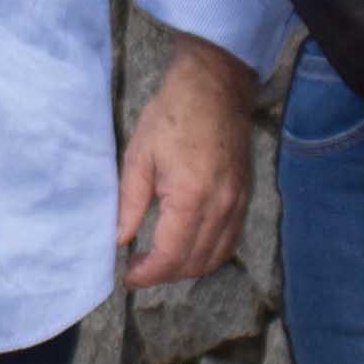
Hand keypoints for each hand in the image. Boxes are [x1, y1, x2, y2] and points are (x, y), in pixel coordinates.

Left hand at [119, 34, 257, 284]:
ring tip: (160, 261)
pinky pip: (230, 241)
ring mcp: (237, 203)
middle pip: (194, 263)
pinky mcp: (244, 197)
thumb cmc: (172, 115)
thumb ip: (129, 203)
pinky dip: (209, 254)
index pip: (171, 256)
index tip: (128, 275)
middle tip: (139, 268)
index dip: (147, 274)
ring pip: (215, 257)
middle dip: (164, 275)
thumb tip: (119, 239)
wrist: (214, 88)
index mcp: (191, 197)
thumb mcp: (139, 156)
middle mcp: (220, 206)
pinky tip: (187, 248)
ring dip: (187, 268)